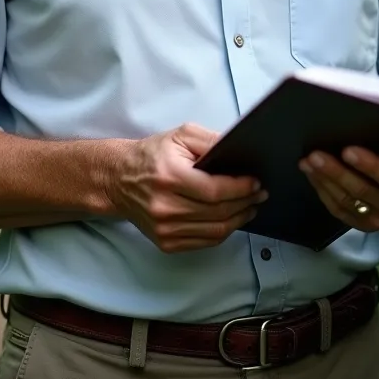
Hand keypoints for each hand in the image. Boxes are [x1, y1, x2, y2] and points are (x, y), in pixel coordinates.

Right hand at [110, 123, 266, 252]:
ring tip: (251, 207)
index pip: (214, 191)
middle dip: (245, 203)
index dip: (240, 189)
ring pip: (215, 231)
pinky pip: (204, 242)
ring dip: (238, 220)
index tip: (256, 183)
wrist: (119, 179)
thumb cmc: (152, 155)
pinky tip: (231, 219)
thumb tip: (238, 151)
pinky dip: (222, 232)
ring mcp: (165, 229)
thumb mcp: (181, 136)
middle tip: (260, 194)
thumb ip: (210, 141)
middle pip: (218, 212)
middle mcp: (165, 207)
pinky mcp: (165, 242)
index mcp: (170, 177)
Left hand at [298, 145, 378, 232]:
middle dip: (338, 172)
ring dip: (325, 180)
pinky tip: (310, 172)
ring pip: (348, 202)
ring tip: (308, 159)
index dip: (371, 165)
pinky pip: (339, 210)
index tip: (349, 149)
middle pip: (364, 192)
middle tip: (316, 153)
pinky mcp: (363, 223)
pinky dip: (322, 191)